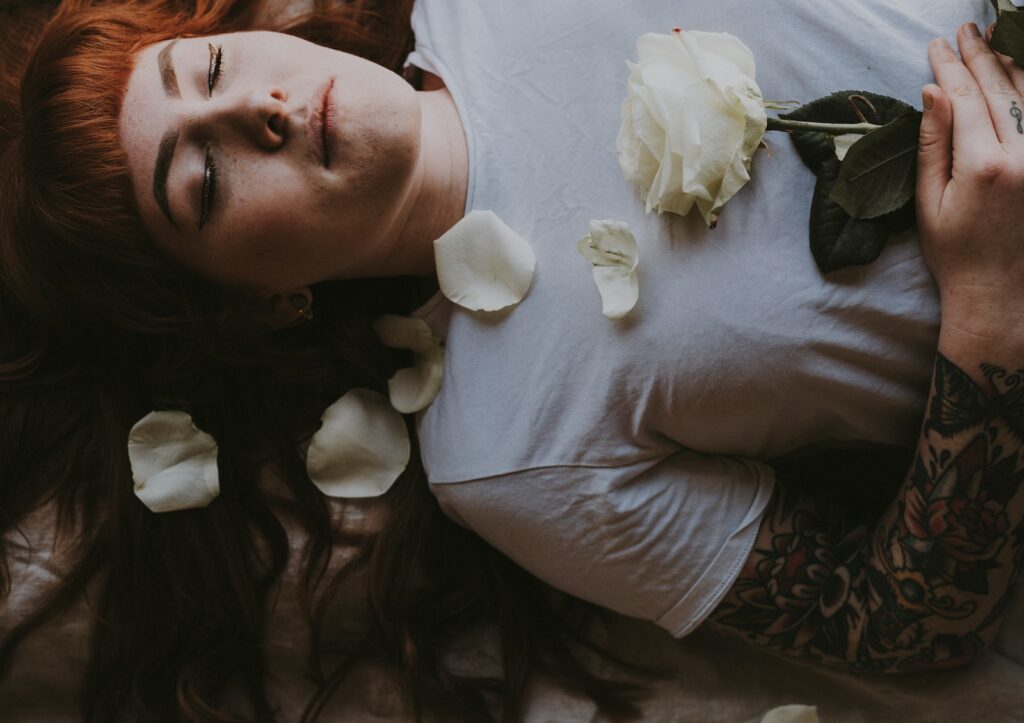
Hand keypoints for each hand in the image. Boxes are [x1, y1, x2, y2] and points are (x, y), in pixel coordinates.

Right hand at [917, 22, 1023, 338]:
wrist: (999, 291)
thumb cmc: (954, 252)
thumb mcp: (929, 201)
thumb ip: (933, 142)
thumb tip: (932, 92)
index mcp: (985, 165)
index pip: (966, 100)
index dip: (949, 69)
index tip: (935, 46)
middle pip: (1002, 89)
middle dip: (980, 56)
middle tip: (964, 31)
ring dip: (1012, 63)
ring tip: (994, 38)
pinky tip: (1022, 75)